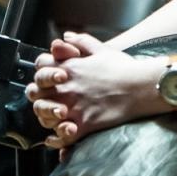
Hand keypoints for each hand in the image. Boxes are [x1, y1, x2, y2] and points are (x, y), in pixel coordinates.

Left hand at [24, 32, 161, 149]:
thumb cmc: (124, 68)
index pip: (40, 66)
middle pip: (35, 92)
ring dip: (45, 116)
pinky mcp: (84, 125)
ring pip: (44, 115)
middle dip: (38, 95)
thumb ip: (81, 41)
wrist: (141, 87)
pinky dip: (57, 139)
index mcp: (69, 67)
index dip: (42, 71)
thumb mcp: (102, 49)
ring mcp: (73, 107)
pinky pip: (61, 137)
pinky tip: (59, 136)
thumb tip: (65, 36)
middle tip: (47, 98)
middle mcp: (66, 87)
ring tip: (54, 116)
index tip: (49, 77)